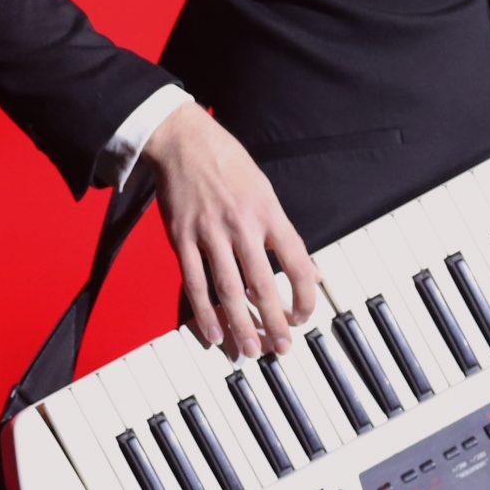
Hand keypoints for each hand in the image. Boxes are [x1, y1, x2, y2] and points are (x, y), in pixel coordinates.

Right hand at [141, 105, 319, 359]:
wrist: (183, 139)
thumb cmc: (228, 162)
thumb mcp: (265, 190)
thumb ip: (282, 232)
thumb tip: (306, 269)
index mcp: (269, 212)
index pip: (298, 263)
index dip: (305, 296)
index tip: (304, 316)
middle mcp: (242, 225)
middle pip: (263, 284)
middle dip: (275, 321)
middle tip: (283, 348)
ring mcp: (210, 232)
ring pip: (229, 289)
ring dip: (241, 325)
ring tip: (251, 350)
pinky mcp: (182, 237)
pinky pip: (195, 282)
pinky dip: (204, 312)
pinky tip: (214, 334)